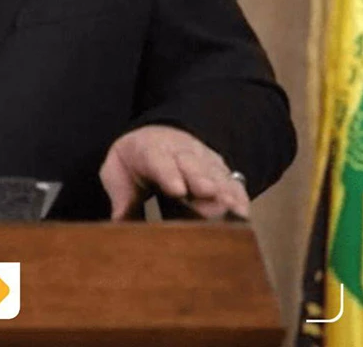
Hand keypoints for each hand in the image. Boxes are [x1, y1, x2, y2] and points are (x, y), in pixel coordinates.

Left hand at [99, 124, 249, 220]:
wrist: (159, 138)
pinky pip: (232, 183)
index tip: (177, 189)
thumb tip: (118, 223)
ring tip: (234, 210)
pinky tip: (245, 213)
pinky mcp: (221, 173)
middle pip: (192, 165)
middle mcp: (181, 153)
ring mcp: (204, 161)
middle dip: (200, 179)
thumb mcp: (117, 171)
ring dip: (224, 191)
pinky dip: (239, 197)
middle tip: (209, 194)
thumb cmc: (136, 160)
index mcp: (150, 150)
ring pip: (216, 174)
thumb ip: (121, 196)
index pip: (158, 159)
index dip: (168, 173)